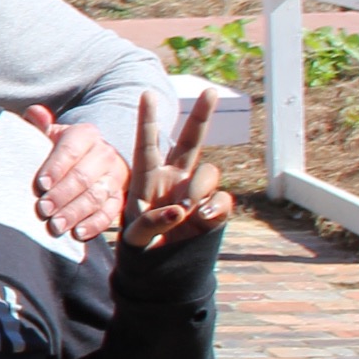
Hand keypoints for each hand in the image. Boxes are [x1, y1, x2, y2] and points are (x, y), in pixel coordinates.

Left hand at [24, 109, 129, 240]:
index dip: (55, 167)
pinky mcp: (120, 198)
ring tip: (56, 226)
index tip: (40, 185)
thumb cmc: (61, 148)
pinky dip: (94, 224)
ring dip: (75, 212)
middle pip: (83, 176)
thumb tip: (34, 113)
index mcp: (86, 134)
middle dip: (62, 195)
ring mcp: (114, 177)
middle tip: (43, 210)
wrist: (91, 158)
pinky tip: (77, 233)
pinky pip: (110, 213)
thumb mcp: (52, 134)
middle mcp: (104, 154)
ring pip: (96, 196)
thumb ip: (41, 125)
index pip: (70, 149)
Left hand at [121, 90, 231, 250]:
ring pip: (209, 172)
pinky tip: (203, 219)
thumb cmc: (141, 246)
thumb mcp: (135, 236)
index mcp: (147, 177)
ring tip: (186, 210)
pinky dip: (214, 208)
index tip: (146, 94)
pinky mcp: (214, 208)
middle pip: (191, 140)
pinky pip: (222, 199)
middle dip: (202, 115)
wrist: (162, 268)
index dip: (148, 119)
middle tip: (209, 90)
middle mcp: (174, 177)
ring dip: (199, 188)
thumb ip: (151, 222)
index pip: (148, 144)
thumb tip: (182, 209)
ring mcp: (196, 191)